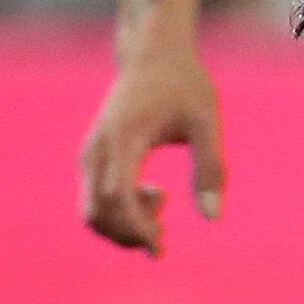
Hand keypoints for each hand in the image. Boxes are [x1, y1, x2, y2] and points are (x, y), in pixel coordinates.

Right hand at [82, 41, 225, 254]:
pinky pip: (94, 199)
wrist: (153, 55)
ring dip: (124, 225)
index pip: (116, 196)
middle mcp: (98, 148)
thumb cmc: (185, 85)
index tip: (159, 248)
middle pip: (96, 211)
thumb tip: (213, 218)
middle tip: (164, 234)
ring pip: (91, 210)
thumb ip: (212, 167)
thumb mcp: (208, 120)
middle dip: (128, 234)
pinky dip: (119, 212)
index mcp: (124, 136)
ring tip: (161, 203)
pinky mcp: (93, 158)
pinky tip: (152, 193)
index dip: (135, 227)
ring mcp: (91, 154)